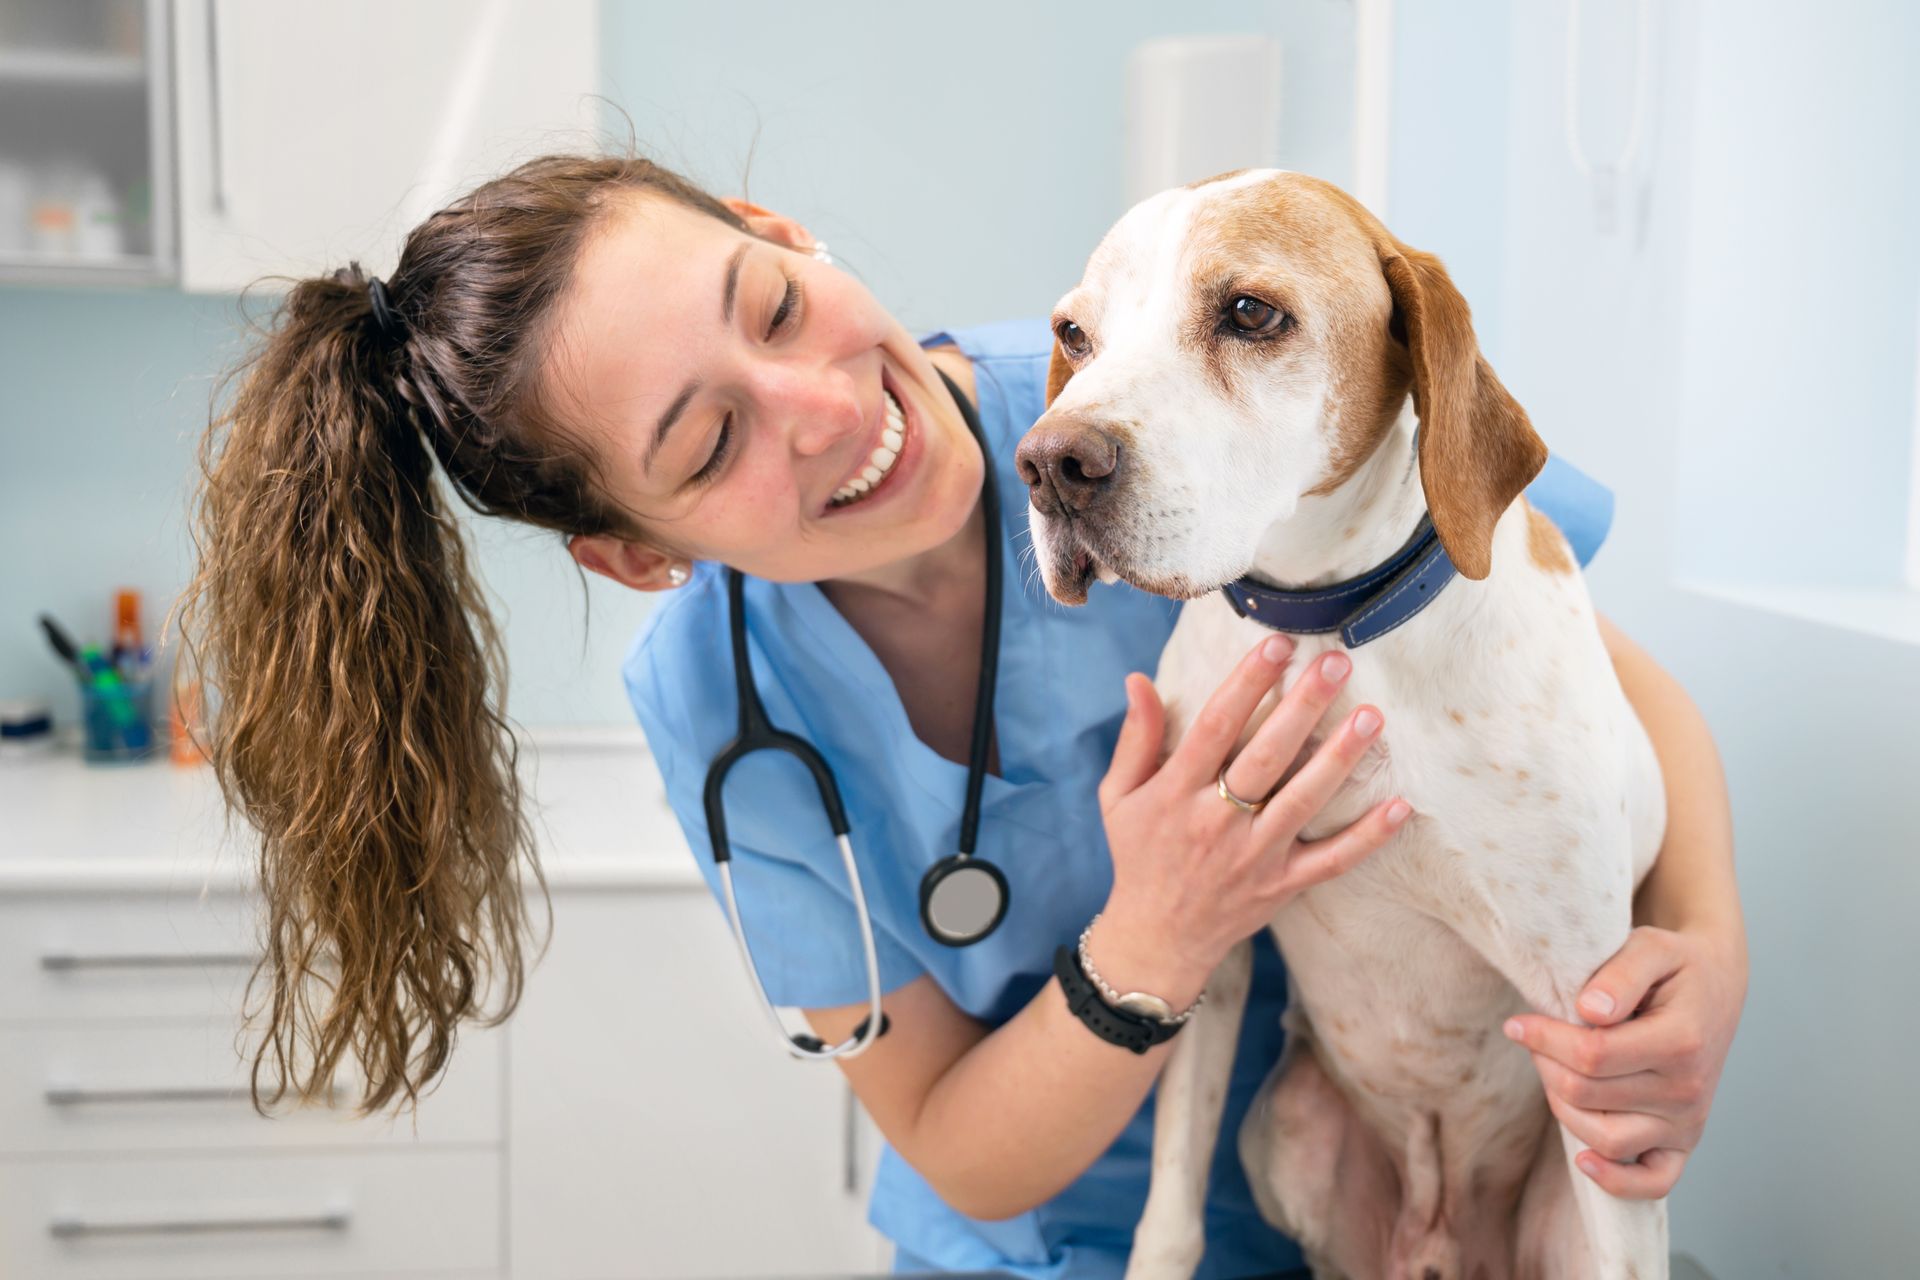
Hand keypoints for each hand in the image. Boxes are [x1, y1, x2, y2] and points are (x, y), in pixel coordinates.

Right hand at [1092, 635, 1412, 1005]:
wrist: (1156, 938)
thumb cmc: (1138, 855)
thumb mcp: (1119, 796)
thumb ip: (1136, 738)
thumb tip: (1139, 680)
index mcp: (1176, 793)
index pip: (1216, 726)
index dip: (1247, 681)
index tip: (1277, 644)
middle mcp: (1216, 822)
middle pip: (1266, 755)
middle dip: (1303, 705)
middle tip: (1336, 663)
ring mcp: (1254, 856)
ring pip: (1303, 800)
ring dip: (1339, 758)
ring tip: (1371, 715)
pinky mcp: (1282, 885)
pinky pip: (1331, 860)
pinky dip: (1367, 837)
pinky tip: (1399, 806)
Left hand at [1504, 924, 1747, 1198]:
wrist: (1714, 986)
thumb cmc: (1674, 965)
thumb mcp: (1651, 946)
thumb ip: (1621, 973)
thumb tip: (1589, 1010)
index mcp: (1680, 1041)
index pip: (1592, 1054)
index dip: (1543, 1039)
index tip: (1517, 1023)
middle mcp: (1687, 1090)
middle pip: (1587, 1094)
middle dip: (1546, 1063)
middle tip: (1535, 1037)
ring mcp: (1687, 1122)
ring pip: (1605, 1139)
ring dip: (1562, 1106)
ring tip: (1554, 1071)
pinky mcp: (1683, 1143)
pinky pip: (1652, 1182)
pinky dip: (1615, 1181)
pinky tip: (1583, 1159)